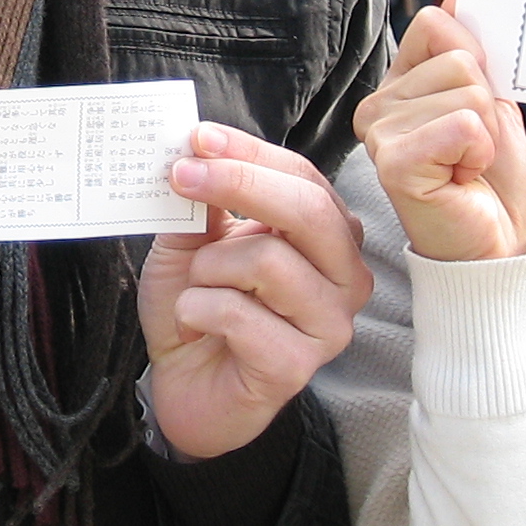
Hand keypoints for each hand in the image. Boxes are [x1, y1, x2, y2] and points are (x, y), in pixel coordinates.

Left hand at [136, 124, 371, 459]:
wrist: (187, 387)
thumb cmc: (201, 309)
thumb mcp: (196, 242)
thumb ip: (207, 200)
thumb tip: (199, 149)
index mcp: (328, 237)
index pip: (304, 178)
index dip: (251, 154)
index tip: (198, 138)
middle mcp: (345, 277)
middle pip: (307, 210)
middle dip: (239, 184)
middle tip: (181, 177)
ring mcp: (329, 324)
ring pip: (266, 260)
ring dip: (207, 269)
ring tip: (196, 290)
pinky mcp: (298, 365)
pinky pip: (237, 314)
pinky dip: (196, 310)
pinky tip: (193, 326)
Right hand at [352, 6, 525, 263]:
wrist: (490, 246)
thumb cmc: (489, 181)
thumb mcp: (491, 102)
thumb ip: (475, 51)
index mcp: (398, 84)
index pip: (437, 23)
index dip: (475, 57)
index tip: (475, 105)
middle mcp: (377, 105)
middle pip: (459, 58)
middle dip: (486, 103)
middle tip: (473, 147)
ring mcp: (380, 133)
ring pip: (467, 91)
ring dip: (486, 133)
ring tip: (467, 164)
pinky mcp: (394, 162)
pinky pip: (463, 125)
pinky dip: (480, 152)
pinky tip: (462, 177)